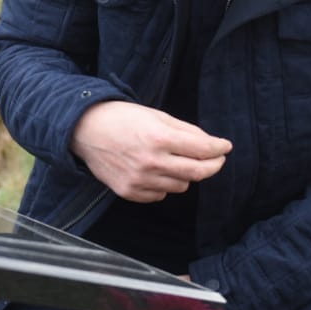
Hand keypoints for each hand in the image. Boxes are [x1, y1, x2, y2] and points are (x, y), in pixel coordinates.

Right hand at [70, 101, 230, 202]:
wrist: (85, 130)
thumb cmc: (122, 118)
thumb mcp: (157, 115)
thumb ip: (186, 130)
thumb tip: (211, 144)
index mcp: (159, 138)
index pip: (203, 150)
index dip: (219, 148)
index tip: (225, 147)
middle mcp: (151, 162)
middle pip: (198, 173)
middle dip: (213, 165)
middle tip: (216, 159)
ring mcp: (139, 180)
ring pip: (181, 186)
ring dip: (186, 174)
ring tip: (176, 160)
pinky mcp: (129, 192)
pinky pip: (161, 194)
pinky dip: (165, 184)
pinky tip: (156, 170)